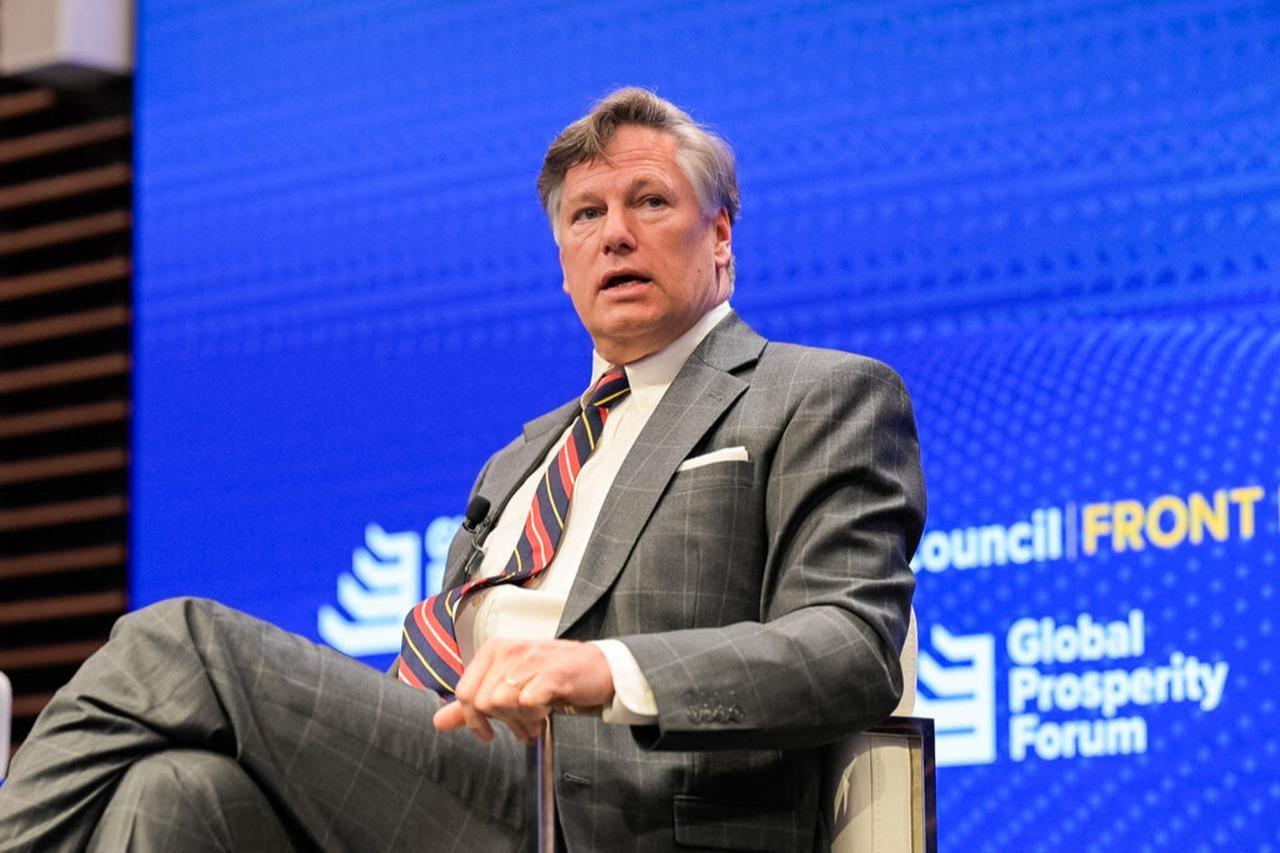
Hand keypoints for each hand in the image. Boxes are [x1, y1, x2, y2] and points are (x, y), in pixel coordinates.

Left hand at [432, 638, 614, 744]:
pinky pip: (527, 702)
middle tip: (521, 727)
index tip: (488, 733)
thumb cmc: (551, 677)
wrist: (598, 668)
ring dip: (519, 720)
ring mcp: (530, 660)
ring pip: (501, 702)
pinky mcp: (551, 673)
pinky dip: (536, 716)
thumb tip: (437, 721)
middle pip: (481, 701)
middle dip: (500, 722)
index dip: (472, 720)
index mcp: (493, 650)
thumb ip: (471, 705)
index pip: (464, 692)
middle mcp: (508, 649)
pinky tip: (546, 712)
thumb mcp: (507, 687)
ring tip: (535, 720)